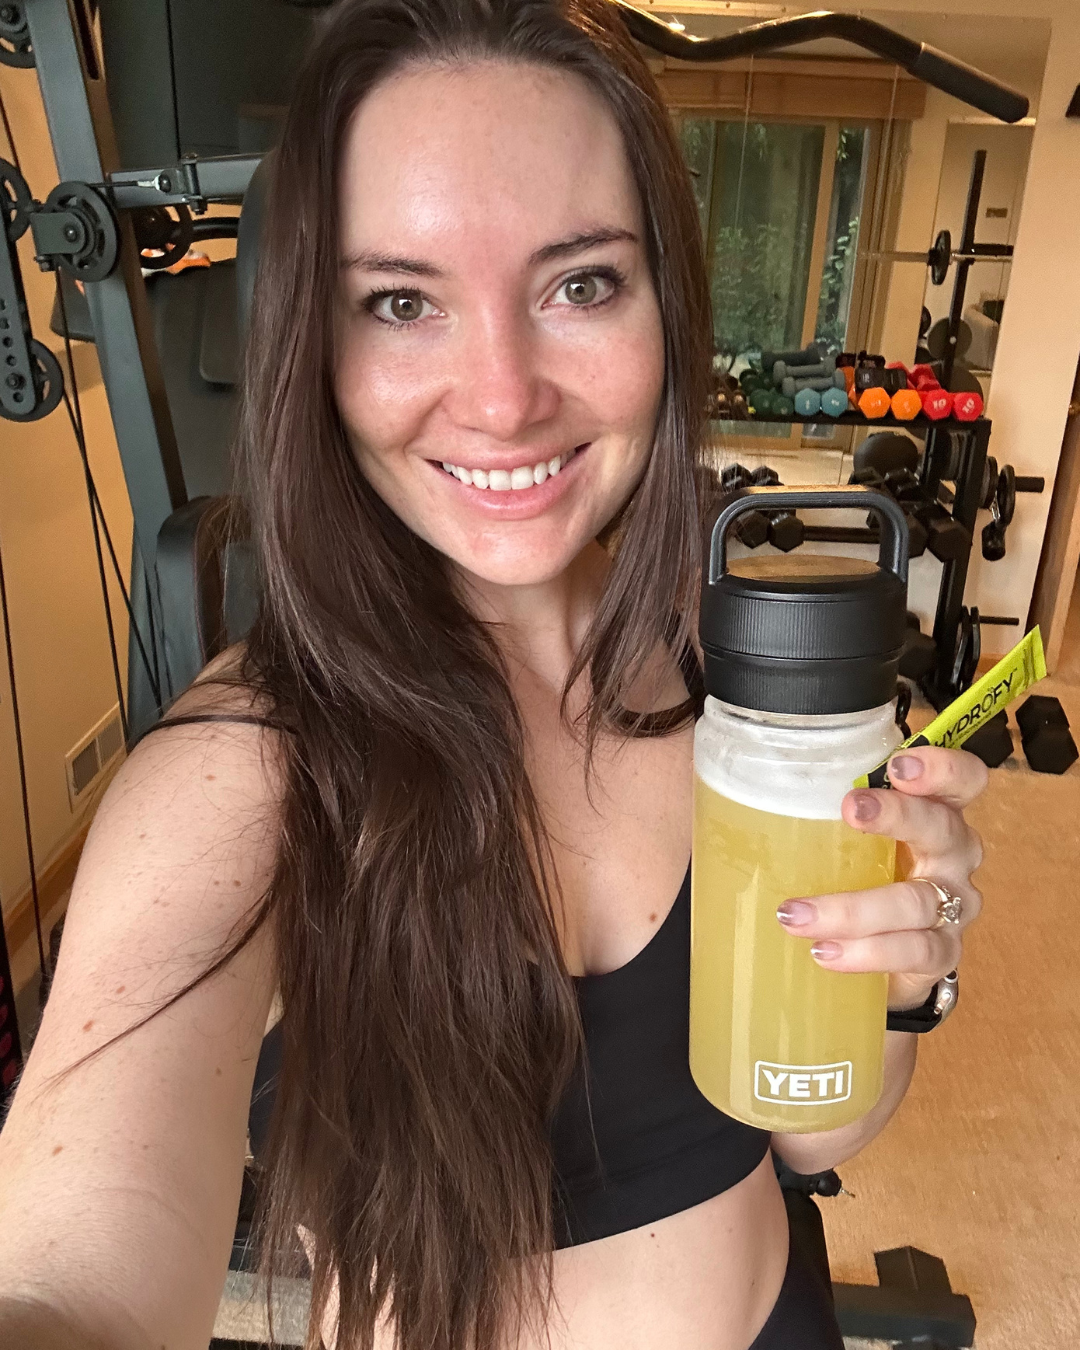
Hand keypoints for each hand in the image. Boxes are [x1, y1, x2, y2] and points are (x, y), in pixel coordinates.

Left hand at [775, 746, 986, 1012]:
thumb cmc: (850, 875)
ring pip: (917, 901)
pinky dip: (866, 953)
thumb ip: (810, 805)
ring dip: (852, 907)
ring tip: (794, 914)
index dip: (942, 766)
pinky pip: (914, 952)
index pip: (962, 779)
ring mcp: (952, 908)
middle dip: (898, 816)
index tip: (899, 766)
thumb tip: (726, 778)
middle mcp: (951, 856)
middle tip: (850, 810)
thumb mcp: (835, 835)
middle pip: (944, 828)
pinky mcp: (941, 956)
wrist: (875, 959)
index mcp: (932, 811)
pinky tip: (825, 953)